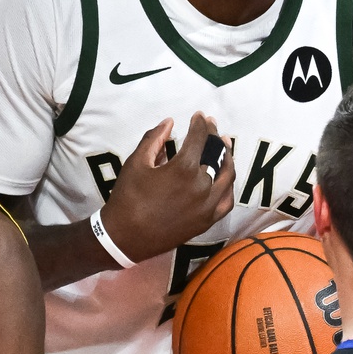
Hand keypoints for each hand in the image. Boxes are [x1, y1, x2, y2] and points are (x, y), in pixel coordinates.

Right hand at [101, 114, 235, 262]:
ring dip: (227, 158)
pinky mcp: (207, 221)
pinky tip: (224, 177)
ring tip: (224, 146)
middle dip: (215, 136)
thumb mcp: (136, 162)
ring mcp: (207, 206)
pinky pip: (226, 201)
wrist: (125, 237)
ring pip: (227, 176)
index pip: (199, 138)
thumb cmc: (127, 197)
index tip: (199, 116)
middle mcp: (202, 186)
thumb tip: (170, 122)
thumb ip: (154, 138)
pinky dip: (228, 186)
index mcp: (183, 168)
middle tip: (212, 125)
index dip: (200, 124)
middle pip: (216, 154)